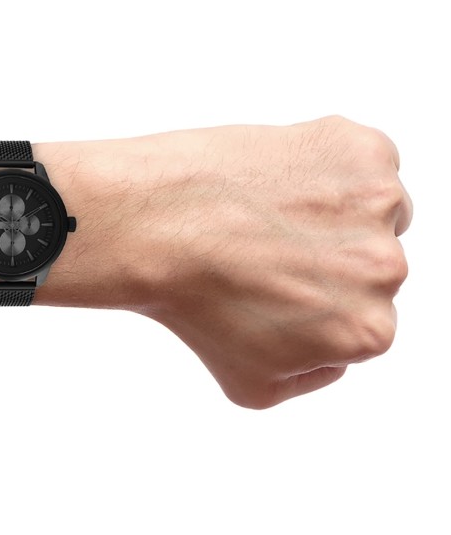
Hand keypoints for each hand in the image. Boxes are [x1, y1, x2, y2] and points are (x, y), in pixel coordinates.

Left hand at [97, 116, 411, 407]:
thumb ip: (316, 377)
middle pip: (368, 259)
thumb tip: (337, 353)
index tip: (270, 281)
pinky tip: (271, 174)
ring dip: (329, 206)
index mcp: (368, 332)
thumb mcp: (253, 385)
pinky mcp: (357, 149)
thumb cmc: (189, 301)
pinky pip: (358, 157)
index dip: (313, 296)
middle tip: (261, 243)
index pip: (360, 313)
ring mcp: (375, 203)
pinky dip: (325, 161)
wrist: (149, 226)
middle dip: (323, 252)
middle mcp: (385, 270)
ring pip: (367, 207)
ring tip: (262, 209)